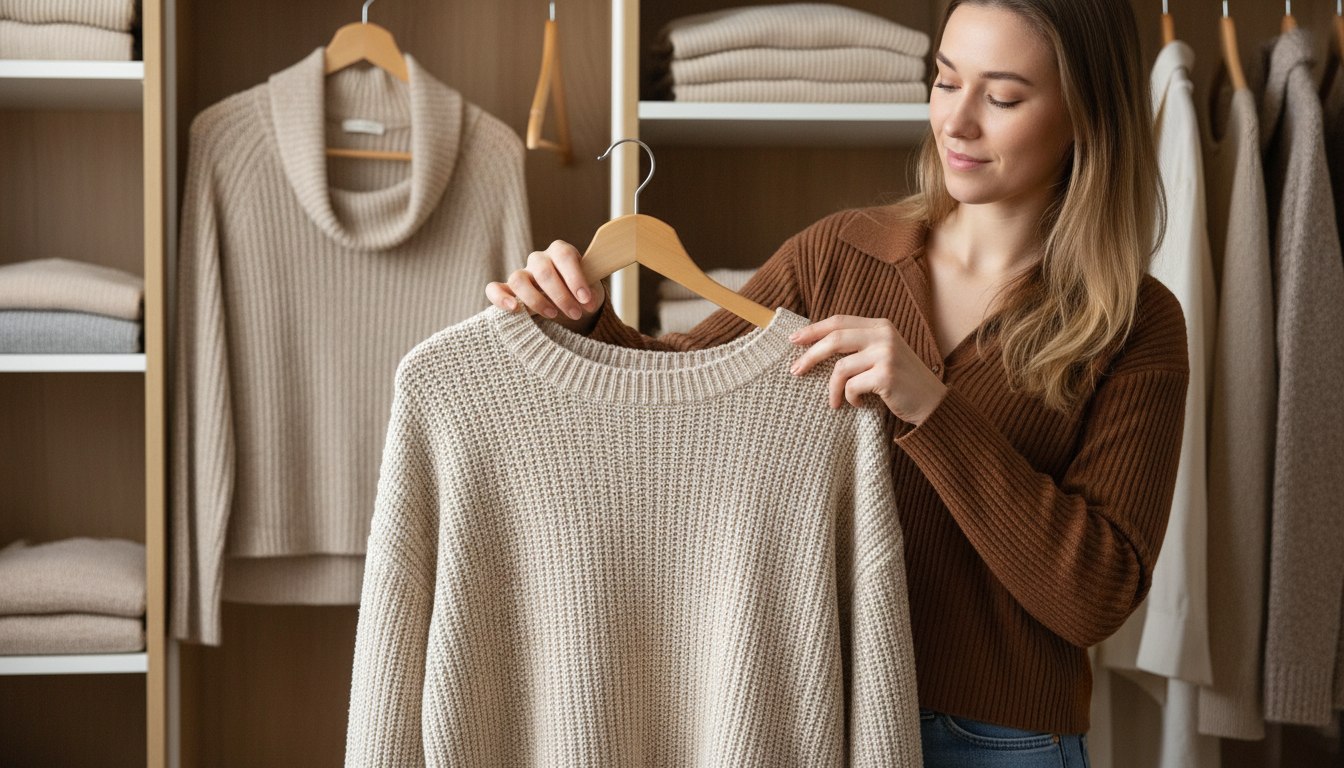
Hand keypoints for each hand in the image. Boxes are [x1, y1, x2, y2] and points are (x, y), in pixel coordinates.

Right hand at [486, 240, 605, 332]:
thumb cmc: (582, 294)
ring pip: (518, 278)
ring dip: (536, 300)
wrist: (572, 304)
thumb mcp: (591, 290)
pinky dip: (500, 298)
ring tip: (553, 315)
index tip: (586, 299)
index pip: (564, 256)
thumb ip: (590, 293)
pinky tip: (513, 309)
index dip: (575, 278)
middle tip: (576, 313)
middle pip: (543, 271)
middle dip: (561, 296)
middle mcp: (539, 259)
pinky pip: (494, 289)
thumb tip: (588, 300)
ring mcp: (522, 274)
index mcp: (560, 252)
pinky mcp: (508, 290)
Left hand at [789, 315, 947, 424]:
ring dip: (832, 389)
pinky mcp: (886, 375)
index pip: (839, 321)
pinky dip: (849, 399)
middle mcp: (884, 335)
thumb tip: (815, 347)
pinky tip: (858, 404)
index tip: (793, 340)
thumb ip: (858, 346)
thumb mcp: (882, 355)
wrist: (932, 404)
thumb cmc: (900, 383)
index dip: (814, 329)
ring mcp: (886, 354)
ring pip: (840, 368)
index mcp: (880, 326)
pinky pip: (851, 387)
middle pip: (834, 339)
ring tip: (834, 402)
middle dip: (810, 355)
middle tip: (795, 371)